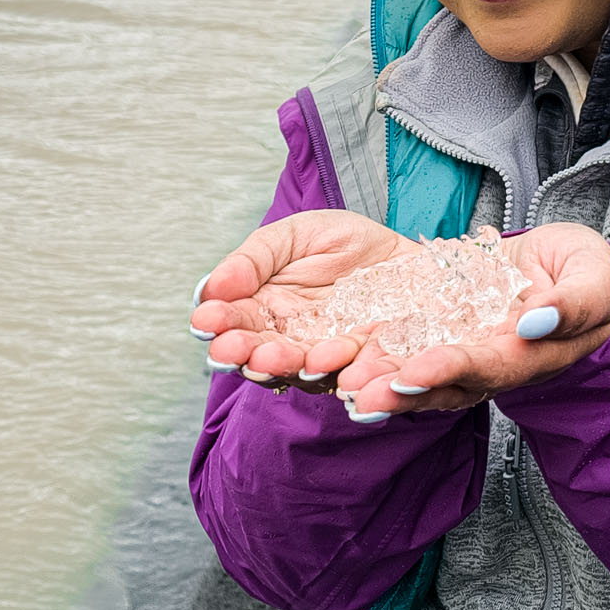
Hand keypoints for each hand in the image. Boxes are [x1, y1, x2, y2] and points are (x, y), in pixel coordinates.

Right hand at [191, 210, 408, 384]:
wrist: (403, 253)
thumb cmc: (344, 242)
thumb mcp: (294, 236)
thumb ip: (253, 260)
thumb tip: (211, 288)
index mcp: (264, 309)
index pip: (233, 322)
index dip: (217, 323)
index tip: (206, 321)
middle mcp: (289, 340)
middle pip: (258, 354)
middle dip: (243, 353)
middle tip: (231, 349)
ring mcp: (325, 356)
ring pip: (298, 370)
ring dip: (283, 366)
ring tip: (272, 357)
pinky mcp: (364, 364)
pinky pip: (349, 373)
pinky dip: (335, 371)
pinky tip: (324, 361)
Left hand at [331, 224, 609, 416]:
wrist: (559, 264)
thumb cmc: (582, 270)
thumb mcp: (593, 277)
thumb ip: (574, 302)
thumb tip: (536, 321)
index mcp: (531, 355)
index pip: (490, 367)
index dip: (453, 369)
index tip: (416, 370)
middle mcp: (489, 362)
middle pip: (442, 383)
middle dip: (399, 389)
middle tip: (359, 394)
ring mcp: (460, 348)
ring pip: (414, 371)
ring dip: (376, 378)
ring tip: (339, 381)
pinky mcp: (436, 329)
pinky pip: (400, 344)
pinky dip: (369, 350)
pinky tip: (335, 354)